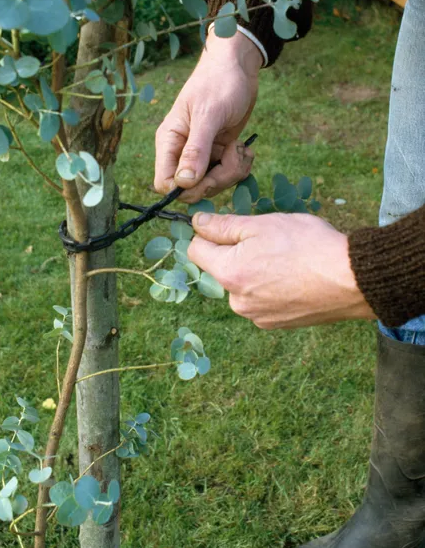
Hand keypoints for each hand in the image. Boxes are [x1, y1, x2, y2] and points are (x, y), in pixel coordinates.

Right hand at [154, 31, 262, 202]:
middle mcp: (182, 152)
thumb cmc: (219, 83)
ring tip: (241, 148)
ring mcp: (202, 154)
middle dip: (217, 180)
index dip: (186, 189)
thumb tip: (184, 183)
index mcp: (170, 141)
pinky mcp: (218, 154)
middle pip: (192, 189)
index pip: (165, 183)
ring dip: (232, 171)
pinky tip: (244, 148)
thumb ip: (196, 149)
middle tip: (233, 157)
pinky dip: (239, 166)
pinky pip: (227, 175)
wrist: (239, 68)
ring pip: (212, 184)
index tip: (208, 177)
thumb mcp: (208, 115)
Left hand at [188, 211, 374, 328]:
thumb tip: (197, 223)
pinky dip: (272, 287)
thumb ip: (223, 225)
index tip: (228, 225)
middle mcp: (237, 301)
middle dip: (237, 253)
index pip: (195, 250)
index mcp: (228, 274)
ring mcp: (257, 316)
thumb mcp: (261, 224)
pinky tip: (295, 277)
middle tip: (270, 241)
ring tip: (287, 260)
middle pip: (221, 269)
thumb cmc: (307, 245)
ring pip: (243, 285)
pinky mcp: (277, 324)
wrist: (351, 279)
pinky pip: (262, 300)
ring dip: (256, 271)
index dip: (208, 233)